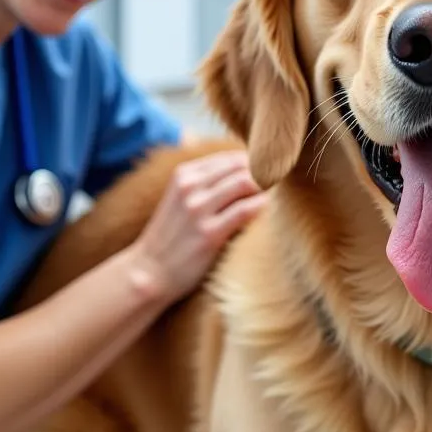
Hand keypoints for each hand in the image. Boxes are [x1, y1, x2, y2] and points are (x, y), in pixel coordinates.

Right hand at [131, 150, 266, 303]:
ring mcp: (198, 209)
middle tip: (283, 190)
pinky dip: (264, 208)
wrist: (148, 273)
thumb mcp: (180, 200)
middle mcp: (190, 186)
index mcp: (184, 174)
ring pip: (247, 182)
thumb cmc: (171, 239)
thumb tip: (247, 173)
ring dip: (268, 189)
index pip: (231, 158)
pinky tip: (273, 217)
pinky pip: (247, 210)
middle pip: (242, 166)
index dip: (256, 167)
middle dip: (266, 174)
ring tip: (281, 201)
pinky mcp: (209, 233)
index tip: (272, 180)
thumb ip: (206, 184)